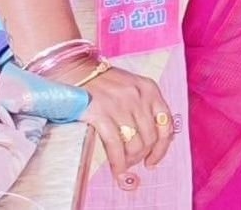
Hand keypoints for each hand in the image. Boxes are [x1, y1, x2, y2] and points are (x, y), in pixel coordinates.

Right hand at [62, 61, 173, 177]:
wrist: (74, 70)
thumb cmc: (102, 83)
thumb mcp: (131, 87)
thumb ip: (143, 107)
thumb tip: (151, 141)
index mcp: (150, 89)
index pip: (166, 124)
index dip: (163, 147)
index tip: (154, 160)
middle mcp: (139, 96)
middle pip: (151, 137)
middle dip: (144, 155)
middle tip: (134, 163)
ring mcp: (120, 105)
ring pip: (135, 143)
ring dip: (131, 160)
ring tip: (124, 165)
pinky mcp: (101, 114)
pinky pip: (116, 145)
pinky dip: (119, 162)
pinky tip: (117, 170)